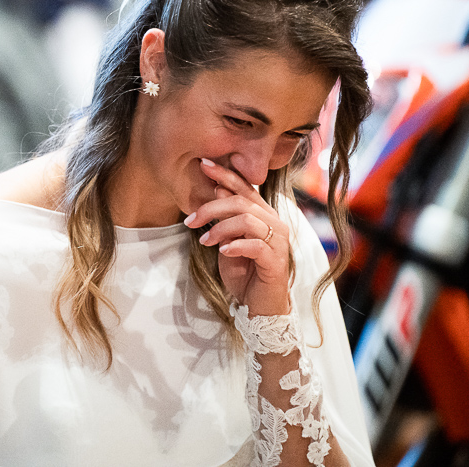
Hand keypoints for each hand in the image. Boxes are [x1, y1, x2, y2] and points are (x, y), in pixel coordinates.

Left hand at [183, 158, 290, 315]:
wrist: (258, 305)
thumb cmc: (243, 272)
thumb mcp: (228, 241)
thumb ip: (225, 219)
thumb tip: (215, 189)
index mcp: (263, 214)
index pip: (245, 188)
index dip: (225, 174)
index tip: (203, 164)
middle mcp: (275, 223)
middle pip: (241, 202)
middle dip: (211, 207)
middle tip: (190, 220)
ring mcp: (278, 241)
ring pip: (247, 220)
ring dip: (220, 228)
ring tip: (205, 241)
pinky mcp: (276, 261)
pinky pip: (255, 245)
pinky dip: (235, 245)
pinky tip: (223, 251)